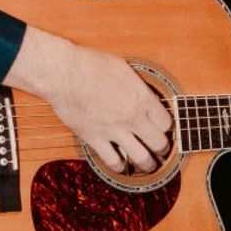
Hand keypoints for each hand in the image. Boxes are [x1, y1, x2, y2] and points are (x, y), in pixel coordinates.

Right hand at [8, 28, 173, 174]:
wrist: (63, 73)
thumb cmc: (91, 64)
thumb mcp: (124, 69)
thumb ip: (138, 88)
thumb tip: (146, 98)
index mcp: (142, 98)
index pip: (166, 123)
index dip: (167, 127)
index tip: (163, 129)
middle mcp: (132, 117)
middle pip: (159, 144)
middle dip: (163, 149)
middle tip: (161, 150)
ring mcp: (114, 130)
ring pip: (141, 158)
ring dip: (148, 164)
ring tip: (148, 165)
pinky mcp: (95, 138)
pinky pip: (113, 161)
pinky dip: (120, 166)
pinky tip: (122, 165)